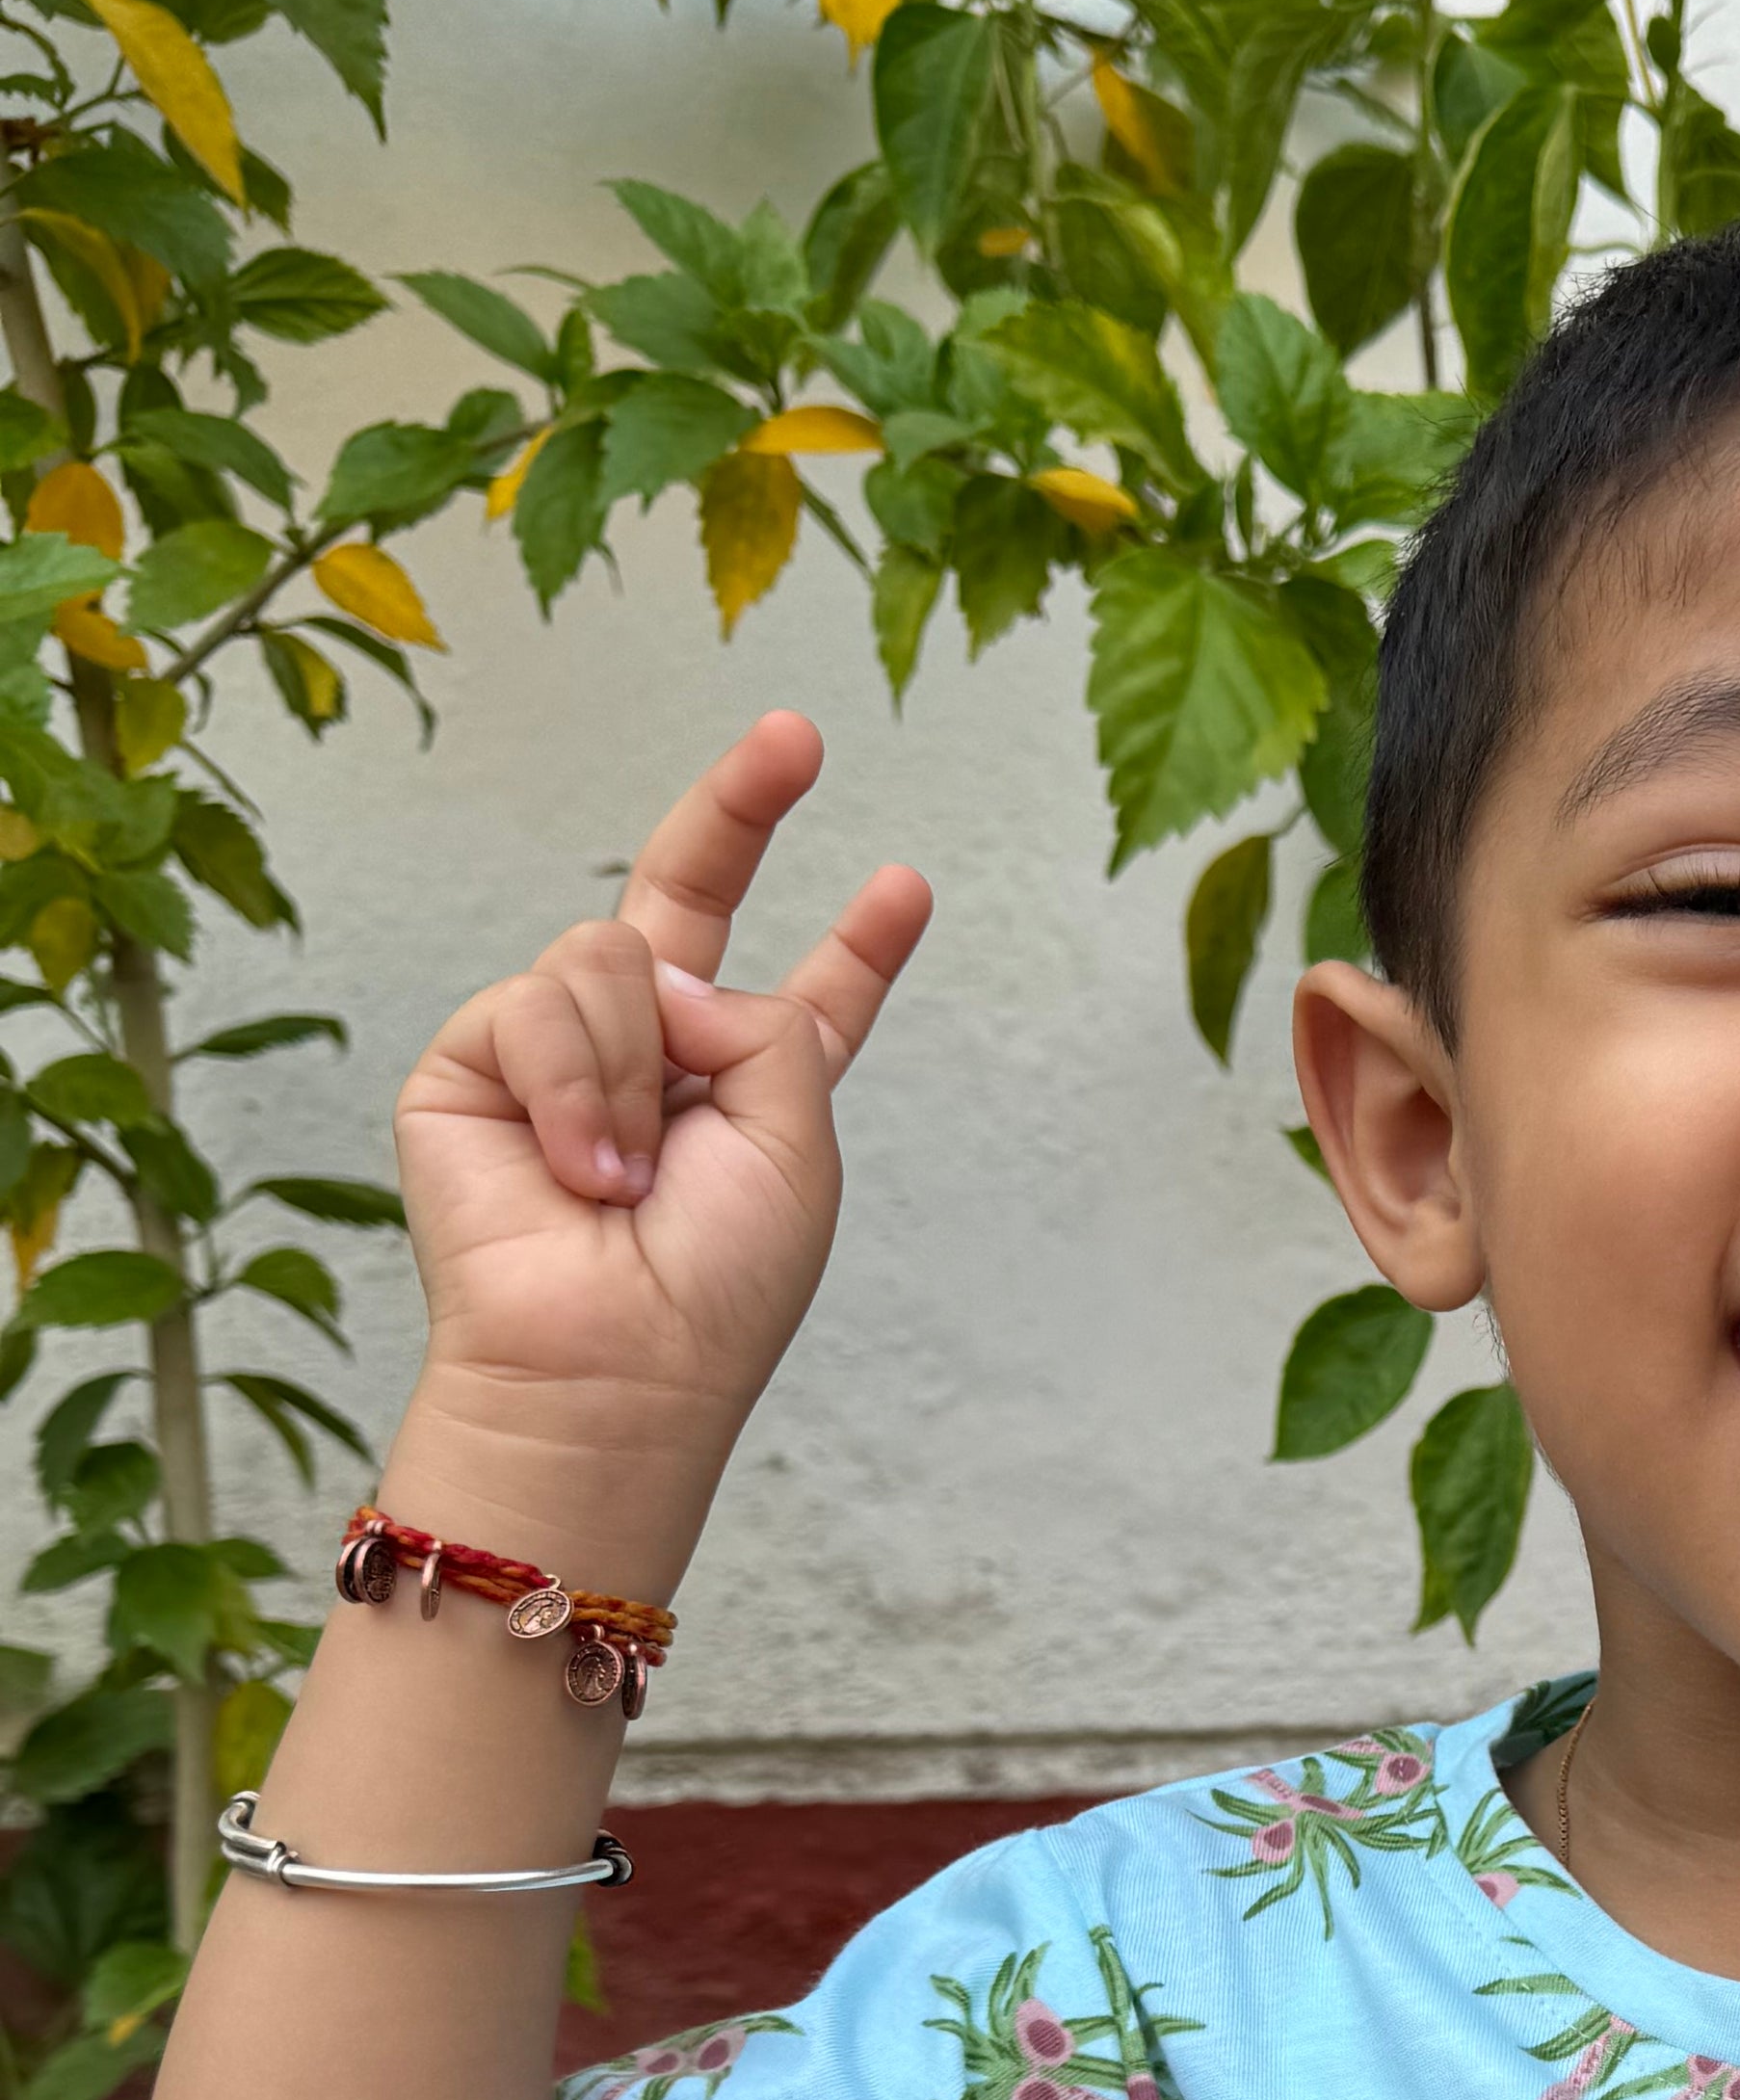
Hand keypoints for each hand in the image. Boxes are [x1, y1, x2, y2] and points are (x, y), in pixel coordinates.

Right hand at [390, 711, 931, 1533]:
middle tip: (797, 734)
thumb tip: (666, 968)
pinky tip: (581, 1166)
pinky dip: (574, 1083)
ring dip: (633, 1063)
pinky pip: (535, 999)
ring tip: (626, 1172)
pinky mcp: (472, 1064)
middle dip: (741, 811)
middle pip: (688, 901)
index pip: (808, 1003)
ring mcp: (562, 1055)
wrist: (609, 1365)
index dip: (858, 947)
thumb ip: (771, 1022)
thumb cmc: (714, 1288)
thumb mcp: (797, 1143)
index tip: (907, 885)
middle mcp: (660, 1058)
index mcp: (754, 1092)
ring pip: (608, 957)